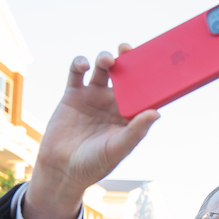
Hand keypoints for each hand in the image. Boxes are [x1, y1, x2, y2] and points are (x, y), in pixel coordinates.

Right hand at [25, 48, 159, 218]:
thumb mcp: (118, 148)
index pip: (143, 92)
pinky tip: (83, 65)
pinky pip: (76, 73)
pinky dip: (79, 64)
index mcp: (128, 115)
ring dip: (105, 59)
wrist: (62, 169)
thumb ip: (136, 130)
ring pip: (102, 69)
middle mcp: (113, 103)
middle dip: (127, 60)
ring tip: (108, 60)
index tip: (153, 63)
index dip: (149, 77)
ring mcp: (93, 97)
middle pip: (124, 75)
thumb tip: (156, 112)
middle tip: (128, 49)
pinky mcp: (72, 95)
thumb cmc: (95, 164)